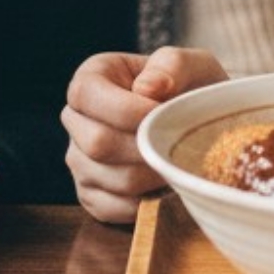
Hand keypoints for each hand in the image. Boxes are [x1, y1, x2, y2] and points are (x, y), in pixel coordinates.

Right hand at [62, 47, 226, 223]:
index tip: (161, 113)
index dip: (124, 109)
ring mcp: (79, 159)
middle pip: (97, 143)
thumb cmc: (192, 91)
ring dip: (150, 176)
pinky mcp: (89, 194)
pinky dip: (143, 203)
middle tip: (174, 145)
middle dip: (143, 148)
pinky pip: (109, 208)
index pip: (87, 95)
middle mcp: (75, 119)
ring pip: (109, 178)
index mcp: (91, 79)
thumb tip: (147, 89)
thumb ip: (172, 65)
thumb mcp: (193, 65)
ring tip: (173, 163)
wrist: (198, 126)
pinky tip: (163, 187)